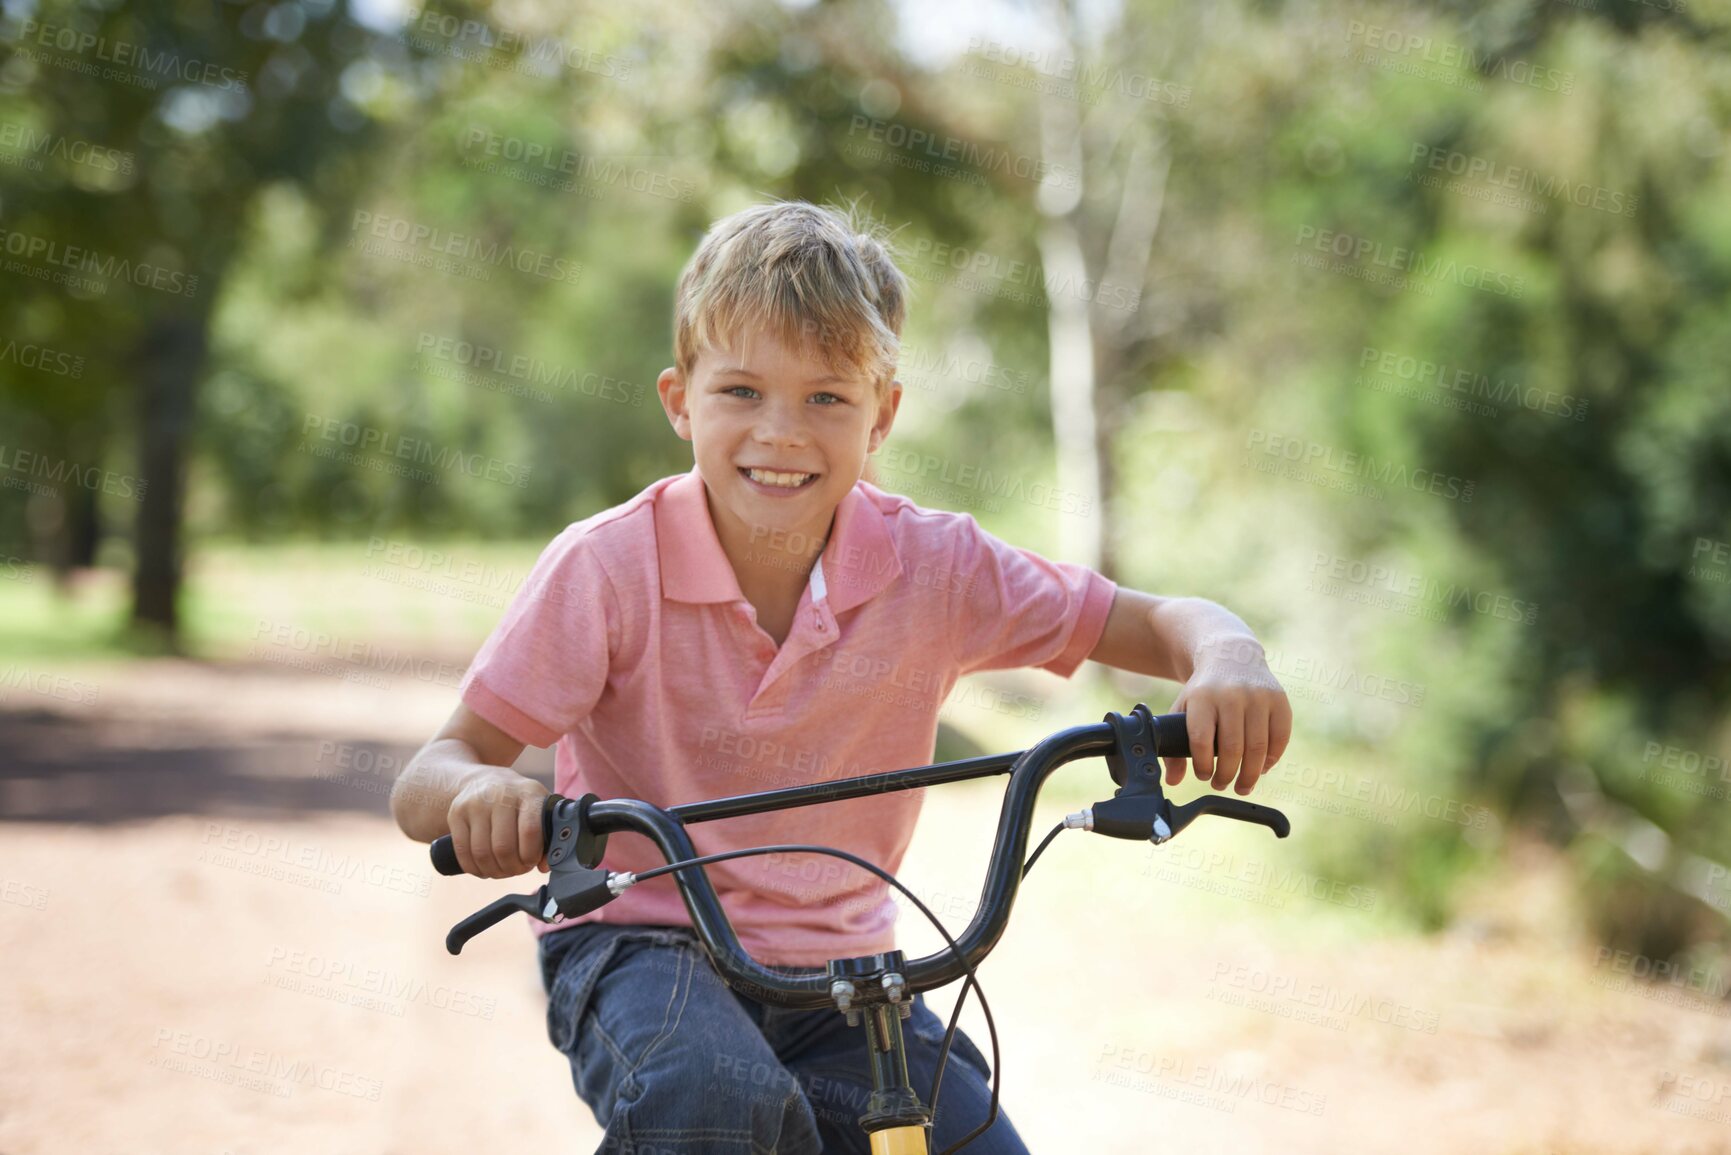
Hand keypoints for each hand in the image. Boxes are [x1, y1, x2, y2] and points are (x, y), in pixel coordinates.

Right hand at [445, 767, 550, 878]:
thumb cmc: (520, 803)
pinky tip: (485, 869)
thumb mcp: (540, 810)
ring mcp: (475, 803)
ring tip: (502, 870)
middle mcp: (500, 795)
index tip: (531, 862)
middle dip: (512, 868)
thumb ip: (548, 837)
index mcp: (528, 793)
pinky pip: (462, 852)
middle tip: (516, 870)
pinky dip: (475, 869)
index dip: (530, 856)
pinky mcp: (456, 813)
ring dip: (494, 871)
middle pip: (503, 848)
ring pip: (481, 853)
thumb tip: (545, 866)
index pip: (529, 831)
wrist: (486, 781)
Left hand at [1160, 636, 1291, 795]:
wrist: (1232, 657)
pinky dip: (1272, 759)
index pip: (1201, 738)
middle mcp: (1231, 695)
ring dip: (1250, 774)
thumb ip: (1174, 744)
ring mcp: (1258, 696)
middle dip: (1227, 775)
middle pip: (1232, 748)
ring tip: (1242, 786)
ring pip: (1257, 748)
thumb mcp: (1183, 709)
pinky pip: (1280, 738)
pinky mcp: (1279, 700)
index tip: (1203, 775)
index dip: (1202, 765)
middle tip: (1221, 785)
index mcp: (1202, 697)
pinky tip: (1262, 768)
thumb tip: (1173, 781)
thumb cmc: (1203, 692)